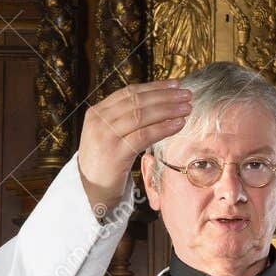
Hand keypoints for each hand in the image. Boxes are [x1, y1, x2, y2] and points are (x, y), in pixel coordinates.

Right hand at [77, 80, 192, 212]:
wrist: (89, 190)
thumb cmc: (104, 163)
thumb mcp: (108, 135)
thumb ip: (123, 119)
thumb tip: (155, 103)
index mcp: (97, 112)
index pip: (129, 92)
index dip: (154, 87)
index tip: (174, 84)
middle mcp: (99, 120)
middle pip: (137, 101)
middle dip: (165, 96)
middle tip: (187, 94)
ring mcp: (105, 136)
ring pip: (141, 115)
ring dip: (168, 109)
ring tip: (186, 108)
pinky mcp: (115, 153)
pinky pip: (144, 135)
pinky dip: (163, 128)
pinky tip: (178, 125)